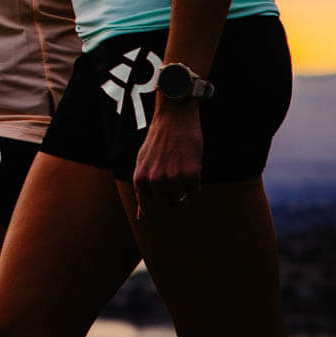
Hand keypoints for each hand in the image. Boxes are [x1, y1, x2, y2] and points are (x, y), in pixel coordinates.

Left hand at [132, 102, 203, 219]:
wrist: (174, 118)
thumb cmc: (157, 142)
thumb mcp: (143, 165)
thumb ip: (142, 192)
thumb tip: (142, 218)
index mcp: (140, 179)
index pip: (149, 210)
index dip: (158, 206)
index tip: (162, 196)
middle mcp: (155, 181)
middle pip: (166, 208)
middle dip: (171, 200)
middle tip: (173, 183)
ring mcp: (173, 178)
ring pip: (181, 202)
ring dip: (184, 192)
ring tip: (181, 173)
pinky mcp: (191, 173)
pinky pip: (195, 192)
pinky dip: (194, 184)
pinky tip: (190, 169)